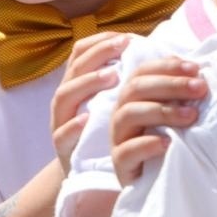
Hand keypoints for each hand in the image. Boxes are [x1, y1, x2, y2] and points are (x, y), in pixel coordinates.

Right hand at [50, 33, 128, 173]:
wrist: (87, 180)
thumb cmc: (106, 137)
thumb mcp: (111, 106)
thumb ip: (123, 83)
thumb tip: (156, 55)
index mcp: (77, 87)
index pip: (80, 55)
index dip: (100, 43)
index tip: (126, 37)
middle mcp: (66, 101)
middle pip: (74, 70)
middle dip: (98, 55)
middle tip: (123, 48)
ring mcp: (60, 123)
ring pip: (64, 97)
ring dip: (87, 83)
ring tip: (111, 76)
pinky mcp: (63, 150)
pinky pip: (62, 135)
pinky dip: (73, 126)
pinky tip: (87, 120)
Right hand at [110, 56, 206, 184]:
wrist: (158, 185)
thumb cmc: (170, 145)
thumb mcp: (175, 116)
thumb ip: (179, 94)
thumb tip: (199, 71)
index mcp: (133, 99)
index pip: (141, 72)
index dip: (165, 66)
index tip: (195, 69)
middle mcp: (121, 114)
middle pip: (134, 89)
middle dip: (169, 84)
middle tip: (199, 88)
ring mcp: (118, 139)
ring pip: (127, 115)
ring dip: (161, 111)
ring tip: (191, 116)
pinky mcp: (121, 164)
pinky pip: (127, 151)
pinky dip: (147, 144)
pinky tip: (168, 143)